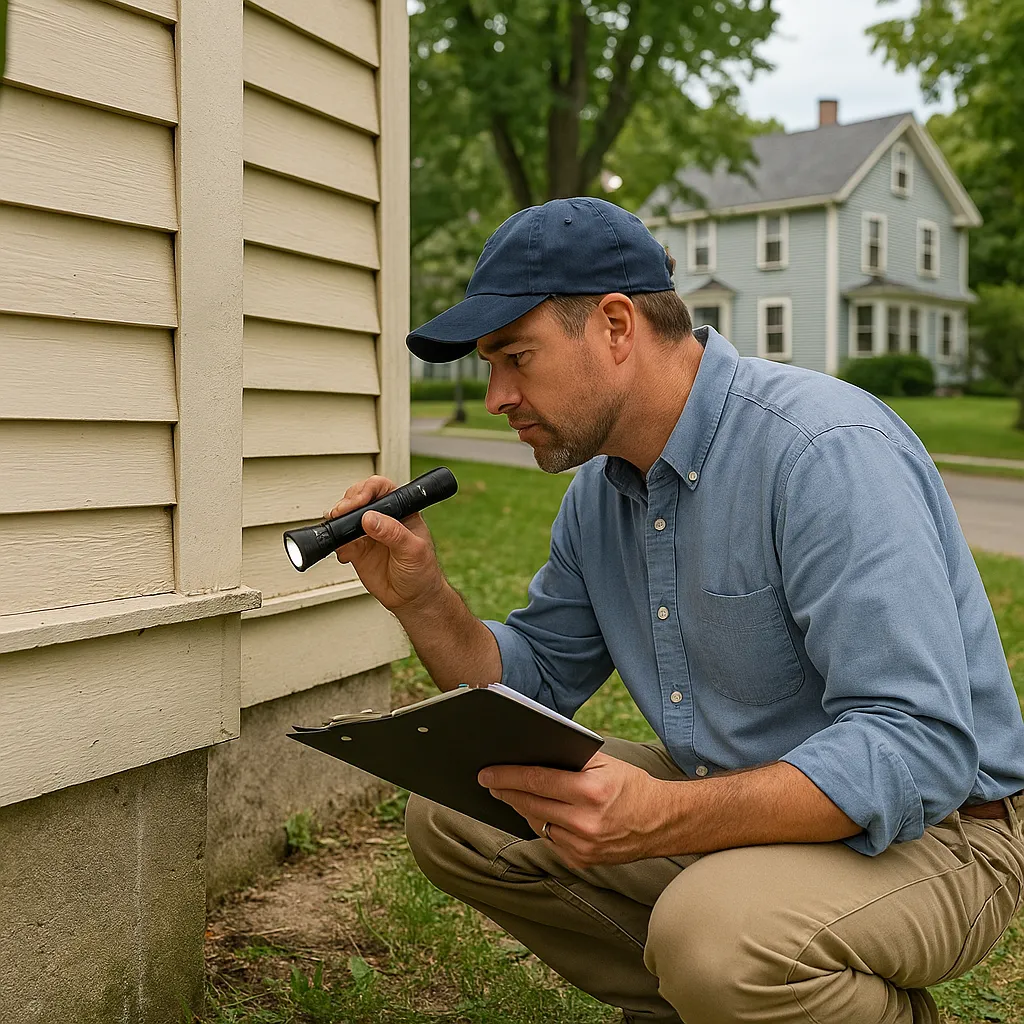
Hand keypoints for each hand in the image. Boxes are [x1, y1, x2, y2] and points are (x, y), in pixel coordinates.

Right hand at [327, 476, 444, 612]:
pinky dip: (336, 544)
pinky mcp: (356, 549)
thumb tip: (369, 518)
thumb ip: (393, 533)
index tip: (357, 503)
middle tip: (340, 515)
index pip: (381, 488)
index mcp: (401, 510)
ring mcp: (368, 533)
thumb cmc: (422, 572)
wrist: (413, 599)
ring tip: (338, 532)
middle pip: (358, 497)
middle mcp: (383, 517)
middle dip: (346, 503)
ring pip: (345, 517)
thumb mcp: (413, 550)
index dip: (366, 490)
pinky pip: (340, 541)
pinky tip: (344, 554)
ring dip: (337, 521)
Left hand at [478, 752, 680, 868]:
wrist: (661, 822)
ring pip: (537, 824)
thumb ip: (570, 759)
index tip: (487, 773)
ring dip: (522, 808)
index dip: (507, 776)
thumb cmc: (630, 785)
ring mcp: (583, 846)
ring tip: (510, 794)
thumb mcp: (604, 762)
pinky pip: (550, 840)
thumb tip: (530, 754)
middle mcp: (585, 822)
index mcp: (590, 791)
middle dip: (506, 791)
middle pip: (531, 804)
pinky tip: (538, 812)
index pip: (537, 781)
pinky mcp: (582, 861)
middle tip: (489, 781)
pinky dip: (543, 825)